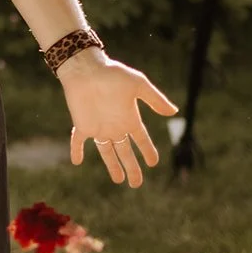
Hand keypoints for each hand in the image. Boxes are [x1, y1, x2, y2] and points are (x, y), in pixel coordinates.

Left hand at [58, 50, 178, 187]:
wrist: (87, 68)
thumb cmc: (113, 73)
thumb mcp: (138, 85)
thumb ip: (154, 99)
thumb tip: (174, 112)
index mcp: (129, 117)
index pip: (141, 139)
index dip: (147, 151)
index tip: (153, 163)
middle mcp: (115, 125)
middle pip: (125, 151)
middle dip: (131, 167)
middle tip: (137, 184)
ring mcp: (98, 126)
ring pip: (106, 151)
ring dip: (112, 166)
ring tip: (119, 181)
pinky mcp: (83, 124)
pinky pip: (78, 141)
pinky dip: (76, 150)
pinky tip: (77, 161)